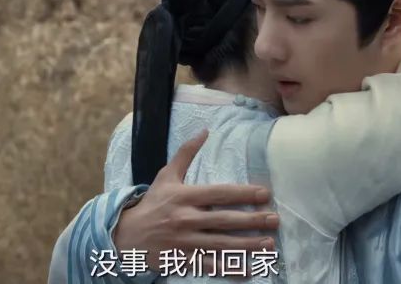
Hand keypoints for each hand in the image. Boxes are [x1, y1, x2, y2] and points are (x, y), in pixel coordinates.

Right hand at [113, 129, 278, 271]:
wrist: (125, 235)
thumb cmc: (152, 204)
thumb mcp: (166, 176)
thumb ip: (186, 153)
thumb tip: (205, 131)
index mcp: (183, 196)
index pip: (218, 193)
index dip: (243, 193)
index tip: (265, 194)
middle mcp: (185, 219)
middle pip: (224, 220)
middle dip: (252, 221)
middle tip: (275, 220)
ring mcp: (184, 242)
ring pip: (221, 245)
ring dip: (247, 246)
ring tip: (269, 244)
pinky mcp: (182, 261)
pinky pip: (210, 267)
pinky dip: (229, 270)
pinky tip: (249, 270)